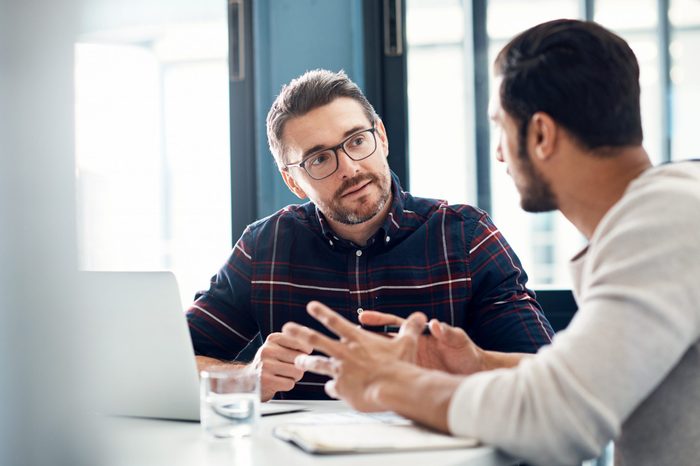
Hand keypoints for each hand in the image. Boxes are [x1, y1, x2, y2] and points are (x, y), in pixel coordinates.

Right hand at [251, 332, 311, 400]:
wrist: (249, 379)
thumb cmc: (270, 363)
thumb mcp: (278, 347)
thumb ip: (294, 340)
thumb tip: (308, 335)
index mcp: (273, 338)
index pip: (301, 343)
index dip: (305, 352)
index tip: (298, 355)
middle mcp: (267, 349)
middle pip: (300, 359)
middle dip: (299, 366)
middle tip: (287, 367)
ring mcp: (265, 365)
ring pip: (297, 372)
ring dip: (294, 377)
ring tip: (282, 375)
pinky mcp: (266, 381)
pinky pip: (290, 384)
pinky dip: (287, 385)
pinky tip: (278, 382)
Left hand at [282, 301, 427, 410]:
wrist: (394, 387)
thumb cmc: (400, 366)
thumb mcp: (407, 342)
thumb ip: (410, 328)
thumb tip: (421, 316)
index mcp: (357, 339)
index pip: (335, 322)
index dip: (322, 312)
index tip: (311, 306)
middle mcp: (345, 352)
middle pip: (315, 340)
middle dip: (299, 333)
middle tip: (286, 328)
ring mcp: (340, 371)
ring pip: (317, 364)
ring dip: (306, 363)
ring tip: (297, 362)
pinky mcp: (341, 388)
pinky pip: (332, 388)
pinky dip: (331, 389)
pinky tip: (331, 391)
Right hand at [359, 310, 483, 374]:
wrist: (475, 374)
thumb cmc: (467, 354)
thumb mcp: (458, 341)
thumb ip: (448, 332)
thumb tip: (436, 325)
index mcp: (419, 335)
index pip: (394, 324)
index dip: (378, 320)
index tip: (363, 317)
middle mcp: (410, 348)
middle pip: (382, 342)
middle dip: (363, 340)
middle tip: (345, 338)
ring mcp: (410, 363)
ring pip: (384, 361)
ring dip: (367, 361)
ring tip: (347, 363)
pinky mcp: (413, 378)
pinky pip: (394, 379)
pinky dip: (380, 381)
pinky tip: (366, 384)